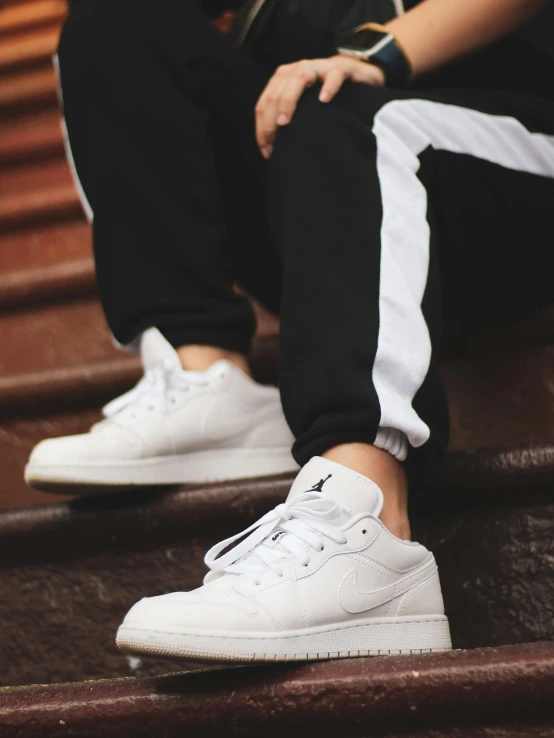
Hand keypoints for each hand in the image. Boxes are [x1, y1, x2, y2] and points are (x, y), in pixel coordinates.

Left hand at [255, 55, 384, 158]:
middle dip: (270, 118)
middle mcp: (298, 70)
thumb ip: (288, 118)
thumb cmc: (326, 96)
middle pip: (276, 91)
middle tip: (274, 141)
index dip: (262, 127)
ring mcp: (320, 67)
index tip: (266, 150)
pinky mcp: (342, 69)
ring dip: (288, 101)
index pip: (265, 102)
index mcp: (285, 79)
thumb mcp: (303, 107)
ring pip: (298, 78)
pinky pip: (333, 75)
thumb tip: (272, 146)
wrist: (358, 76)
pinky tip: (324, 101)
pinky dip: (328, 87)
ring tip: (285, 122)